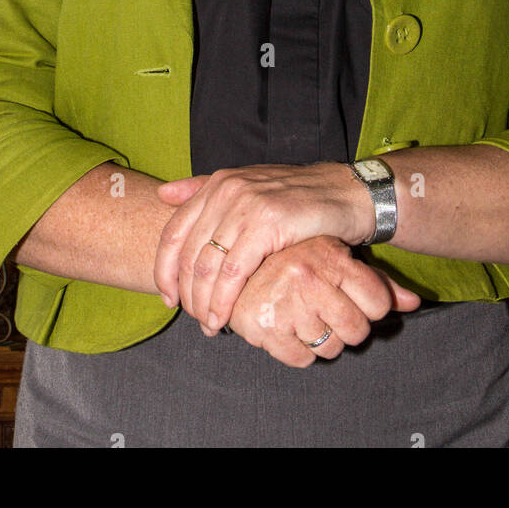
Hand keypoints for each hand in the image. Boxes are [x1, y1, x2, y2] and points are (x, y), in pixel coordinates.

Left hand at [154, 162, 374, 330]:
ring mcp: (247, 206)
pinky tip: (223, 318)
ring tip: (208, 324)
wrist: (346, 193)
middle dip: (186, 294)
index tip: (168, 298)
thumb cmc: (298, 196)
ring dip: (203, 303)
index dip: (164, 269)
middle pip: (188, 254)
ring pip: (208, 267)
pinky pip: (233, 272)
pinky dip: (223, 301)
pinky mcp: (267, 224)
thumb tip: (162, 194)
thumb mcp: (250, 186)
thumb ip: (205, 189)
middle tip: (193, 318)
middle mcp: (227, 190)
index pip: (173, 231)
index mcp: (218, 183)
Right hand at [218, 235, 421, 367]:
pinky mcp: (264, 327)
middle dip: (347, 328)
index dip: (370, 307)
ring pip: (330, 348)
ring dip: (322, 340)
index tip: (352, 298)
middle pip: (357, 331)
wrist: (237, 258)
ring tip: (305, 316)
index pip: (378, 303)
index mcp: (329, 257)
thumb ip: (377, 281)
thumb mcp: (336, 255)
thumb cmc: (294, 255)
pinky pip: (302, 360)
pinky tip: (289, 328)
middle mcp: (308, 278)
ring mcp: (285, 303)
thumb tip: (416, 302)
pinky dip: (298, 351)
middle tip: (328, 311)